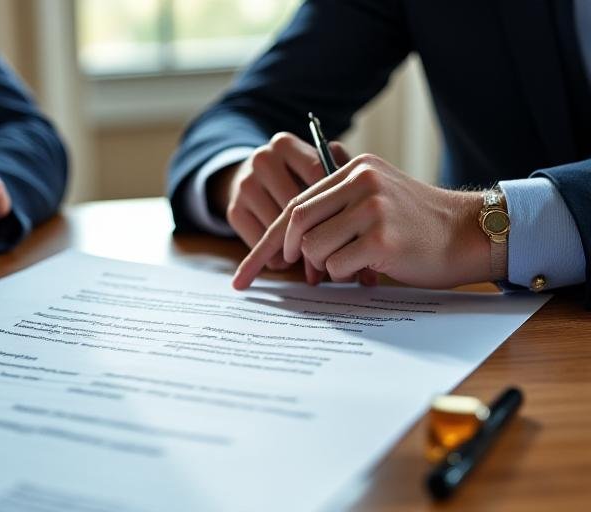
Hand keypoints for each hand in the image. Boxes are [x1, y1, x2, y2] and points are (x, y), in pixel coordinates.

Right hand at [210, 132, 349, 275]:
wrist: (255, 179)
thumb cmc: (299, 177)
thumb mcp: (318, 167)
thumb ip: (341, 177)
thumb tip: (364, 208)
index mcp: (286, 144)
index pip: (317, 175)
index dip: (336, 204)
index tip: (353, 226)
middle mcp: (262, 160)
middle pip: (297, 204)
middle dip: (318, 234)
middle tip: (338, 256)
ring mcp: (245, 185)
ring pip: (279, 226)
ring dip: (298, 252)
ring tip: (316, 266)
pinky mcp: (234, 210)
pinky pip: (260, 240)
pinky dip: (276, 257)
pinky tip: (287, 260)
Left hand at [232, 154, 491, 290]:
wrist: (469, 233)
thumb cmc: (417, 225)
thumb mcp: (374, 198)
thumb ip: (334, 208)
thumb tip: (285, 243)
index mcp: (354, 169)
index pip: (295, 204)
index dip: (267, 241)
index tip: (245, 273)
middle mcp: (361, 182)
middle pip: (295, 222)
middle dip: (282, 254)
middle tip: (289, 273)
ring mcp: (372, 208)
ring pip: (313, 247)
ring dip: (325, 266)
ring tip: (354, 264)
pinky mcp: (382, 237)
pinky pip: (338, 266)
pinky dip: (346, 275)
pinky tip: (371, 268)